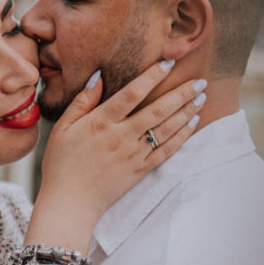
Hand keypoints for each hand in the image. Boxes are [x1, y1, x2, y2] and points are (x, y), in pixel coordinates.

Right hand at [36, 60, 204, 221]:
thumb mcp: (63, 127)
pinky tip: (192, 124)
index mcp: (101, 122)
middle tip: (200, 81)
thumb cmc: (62, 163)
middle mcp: (121, 136)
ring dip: (186, 112)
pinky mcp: (140, 170)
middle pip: (157, 110)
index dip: (152, 77)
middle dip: (181, 94)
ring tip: (201, 98)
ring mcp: (133, 154)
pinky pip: (166, 151)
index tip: (168, 63)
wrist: (70, 201)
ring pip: (166, 129)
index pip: (132, 93)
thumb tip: (98, 75)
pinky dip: (182, 136)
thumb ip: (82, 100)